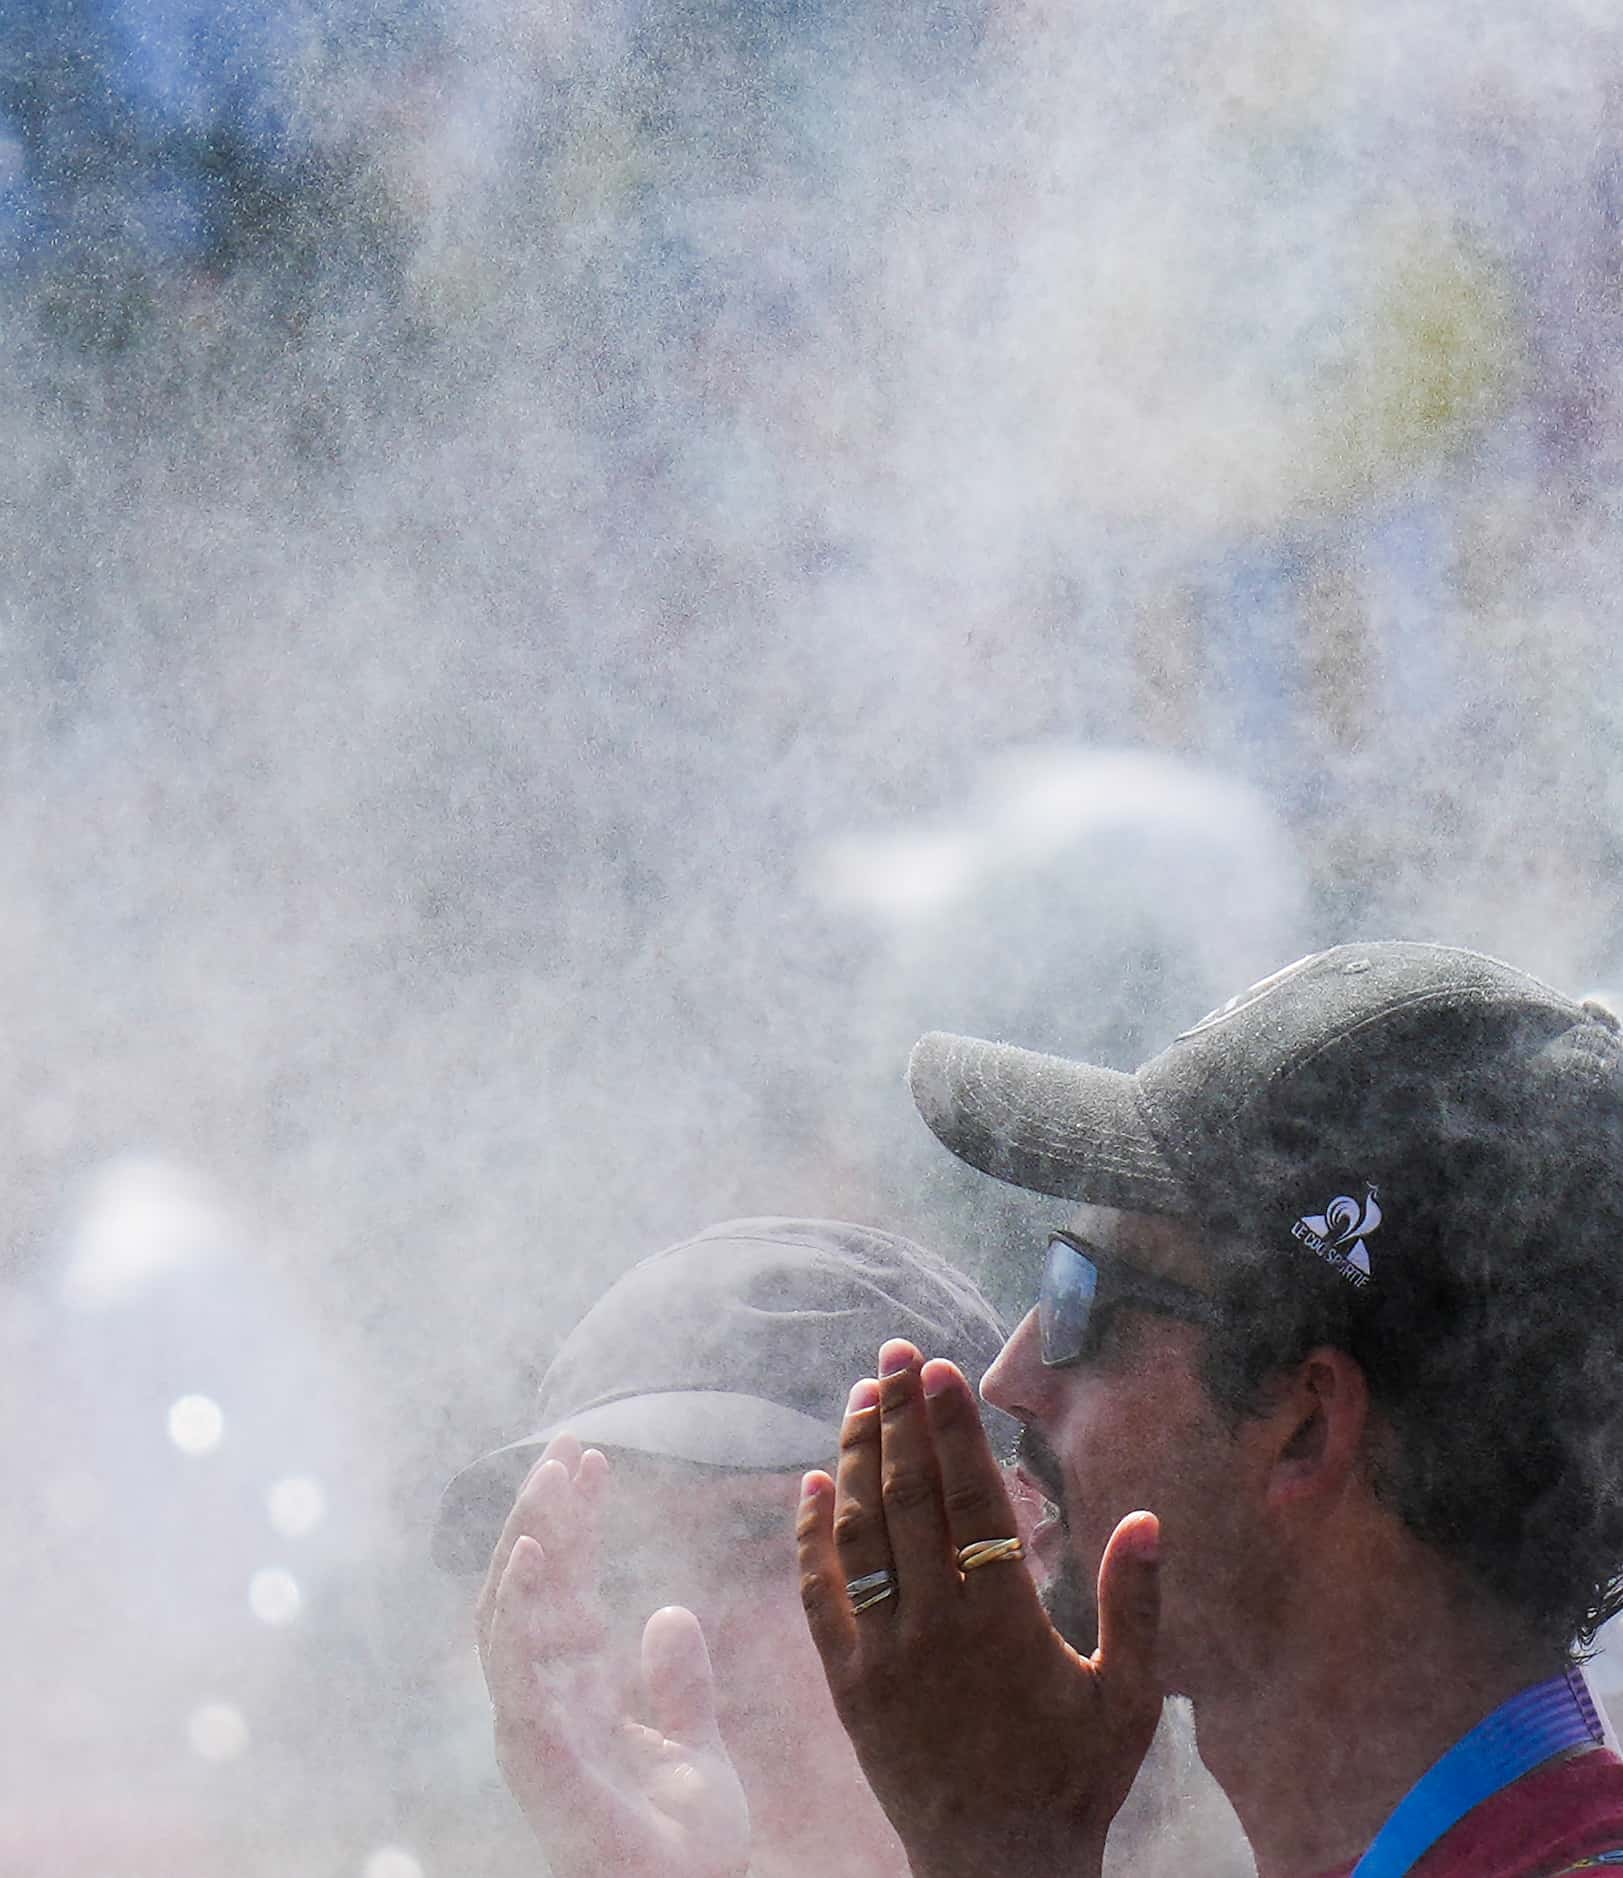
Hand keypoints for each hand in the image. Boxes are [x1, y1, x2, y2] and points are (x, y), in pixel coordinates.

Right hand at [477, 1436, 750, 1877]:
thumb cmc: (685, 1851)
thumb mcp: (695, 1746)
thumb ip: (679, 1682)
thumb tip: (668, 1611)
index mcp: (578, 1698)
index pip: (564, 1591)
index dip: (572, 1525)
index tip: (592, 1459)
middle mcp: (546, 1705)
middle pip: (532, 1590)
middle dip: (545, 1515)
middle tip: (568, 1443)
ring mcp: (535, 1729)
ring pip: (514, 1614)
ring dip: (530, 1540)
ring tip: (551, 1476)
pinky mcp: (540, 1756)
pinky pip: (519, 1668)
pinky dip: (521, 1607)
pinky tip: (535, 1552)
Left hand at [797, 1342, 1161, 1877]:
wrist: (996, 1870)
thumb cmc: (1072, 1782)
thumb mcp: (1127, 1701)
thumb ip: (1133, 1606)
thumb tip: (1146, 1518)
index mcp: (1003, 1620)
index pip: (970, 1498)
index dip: (951, 1427)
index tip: (937, 1368)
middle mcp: (934, 1625)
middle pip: (908, 1497)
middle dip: (900, 1416)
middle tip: (892, 1353)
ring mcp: (882, 1653)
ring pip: (859, 1533)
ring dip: (856, 1458)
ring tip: (861, 1398)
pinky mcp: (847, 1684)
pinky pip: (819, 1595)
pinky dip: (810, 1535)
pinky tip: (810, 1484)